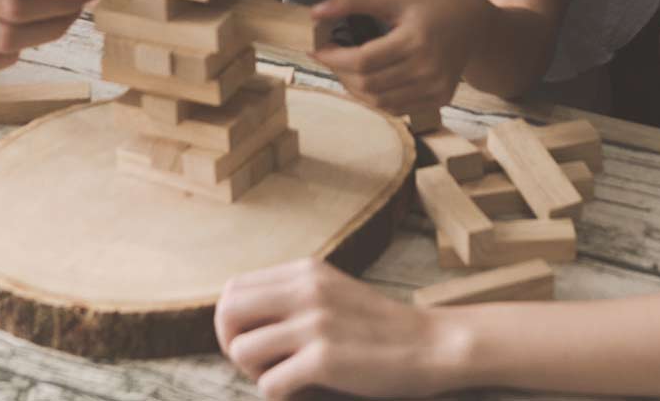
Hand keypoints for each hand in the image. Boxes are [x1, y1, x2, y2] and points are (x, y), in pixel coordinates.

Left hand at [218, 259, 461, 398]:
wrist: (432, 345)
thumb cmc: (379, 327)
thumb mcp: (333, 291)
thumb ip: (292, 296)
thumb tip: (241, 322)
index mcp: (305, 271)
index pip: (233, 289)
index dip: (232, 322)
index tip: (255, 341)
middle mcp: (305, 290)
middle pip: (227, 313)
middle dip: (232, 345)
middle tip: (260, 364)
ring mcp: (315, 324)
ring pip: (241, 350)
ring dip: (255, 372)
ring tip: (284, 377)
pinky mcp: (324, 360)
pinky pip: (269, 385)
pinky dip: (280, 395)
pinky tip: (304, 392)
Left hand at [309, 0, 487, 114]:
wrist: (475, 24)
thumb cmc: (431, 5)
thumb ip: (353, 0)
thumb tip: (315, 13)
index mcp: (416, 39)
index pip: (363, 60)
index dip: (333, 58)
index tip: (317, 48)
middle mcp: (429, 69)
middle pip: (369, 84)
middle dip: (340, 73)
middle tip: (329, 57)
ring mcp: (436, 88)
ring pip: (380, 102)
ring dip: (354, 89)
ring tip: (345, 70)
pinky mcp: (440, 99)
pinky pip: (397, 108)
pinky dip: (375, 99)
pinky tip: (367, 81)